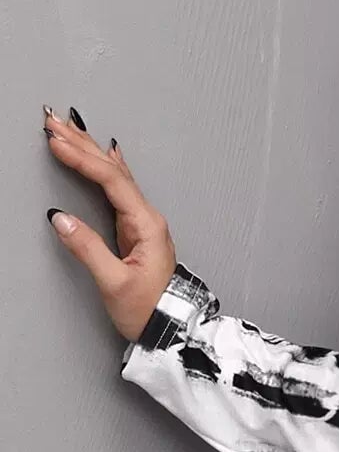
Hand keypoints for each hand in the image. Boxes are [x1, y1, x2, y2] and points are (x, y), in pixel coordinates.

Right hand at [42, 106, 176, 343]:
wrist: (172, 329)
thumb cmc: (150, 310)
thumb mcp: (115, 283)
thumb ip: (88, 249)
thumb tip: (61, 219)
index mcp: (146, 224)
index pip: (110, 180)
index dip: (81, 159)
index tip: (56, 142)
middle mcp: (147, 217)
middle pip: (112, 170)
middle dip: (81, 143)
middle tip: (53, 121)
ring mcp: (142, 221)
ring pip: (114, 175)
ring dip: (89, 151)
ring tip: (67, 128)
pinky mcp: (135, 229)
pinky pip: (117, 188)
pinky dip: (103, 167)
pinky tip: (103, 153)